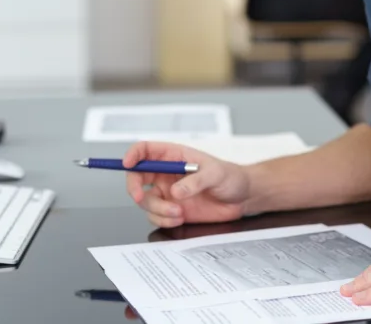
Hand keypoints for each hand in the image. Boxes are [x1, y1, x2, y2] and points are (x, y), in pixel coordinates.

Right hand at [123, 141, 251, 227]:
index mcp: (173, 156)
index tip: (128, 164)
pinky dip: (163, 219)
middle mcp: (166, 174)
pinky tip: (180, 218)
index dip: (133, 155)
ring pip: (145, 200)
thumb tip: (176, 191)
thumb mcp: (216, 174)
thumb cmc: (230, 177)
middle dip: (134, 187)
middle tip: (140, 197)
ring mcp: (167, 193)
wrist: (242, 199)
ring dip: (157, 209)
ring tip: (179, 212)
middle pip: (136, 176)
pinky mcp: (171, 210)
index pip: (145, 150)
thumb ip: (196, 181)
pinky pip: (155, 216)